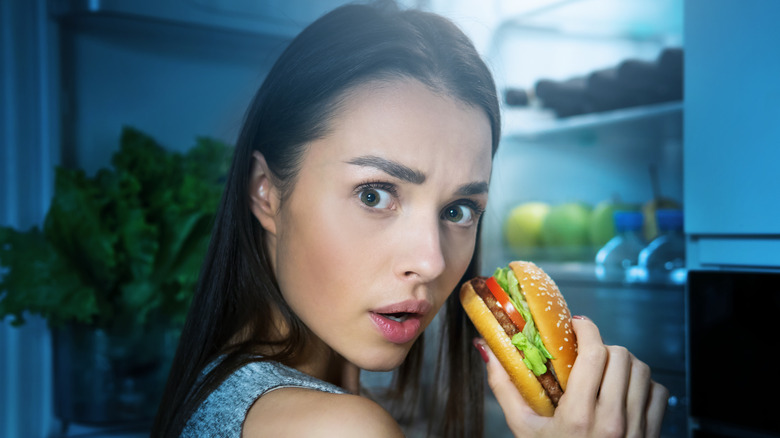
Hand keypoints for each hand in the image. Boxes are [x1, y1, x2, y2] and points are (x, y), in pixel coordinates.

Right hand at [476, 316, 668, 437]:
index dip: (587, 330)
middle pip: (621, 356)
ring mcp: (636, 428)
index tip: (577, 325)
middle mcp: (612, 421)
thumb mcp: (523, 428)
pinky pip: (658, 392)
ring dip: (623, 363)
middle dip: (603, 347)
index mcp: (578, 417)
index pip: (594, 354)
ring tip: (606, 370)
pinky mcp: (652, 434)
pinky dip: (643, 385)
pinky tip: (624, 391)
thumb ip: (504, 387)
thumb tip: (485, 347)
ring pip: (641, 370)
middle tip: (587, 353)